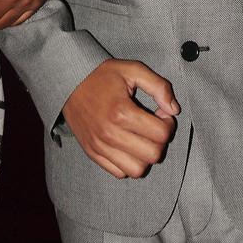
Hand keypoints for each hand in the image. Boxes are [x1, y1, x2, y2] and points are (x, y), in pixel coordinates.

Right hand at [62, 58, 179, 178]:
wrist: (68, 81)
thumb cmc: (102, 75)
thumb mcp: (131, 70)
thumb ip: (158, 86)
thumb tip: (174, 109)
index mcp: (121, 112)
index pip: (162, 134)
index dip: (168, 123)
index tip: (160, 113)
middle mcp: (110, 133)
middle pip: (153, 155)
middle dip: (159, 141)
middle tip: (153, 126)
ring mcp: (99, 146)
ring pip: (137, 170)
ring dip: (144, 155)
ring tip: (140, 137)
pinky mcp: (92, 153)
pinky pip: (119, 173)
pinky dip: (127, 163)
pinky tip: (126, 145)